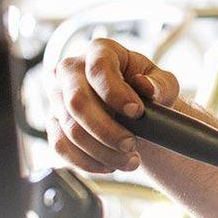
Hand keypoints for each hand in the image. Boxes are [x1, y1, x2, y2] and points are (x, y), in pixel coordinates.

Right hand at [48, 38, 179, 173]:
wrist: (135, 112)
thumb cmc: (148, 91)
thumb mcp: (164, 84)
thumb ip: (161, 85)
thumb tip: (144, 86)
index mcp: (100, 51)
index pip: (98, 68)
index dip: (116, 93)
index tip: (137, 112)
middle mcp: (71, 70)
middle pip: (77, 102)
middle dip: (106, 129)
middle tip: (131, 144)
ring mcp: (58, 97)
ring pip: (70, 129)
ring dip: (101, 151)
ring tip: (129, 161)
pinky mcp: (53, 123)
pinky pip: (61, 147)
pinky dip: (87, 162)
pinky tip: (110, 166)